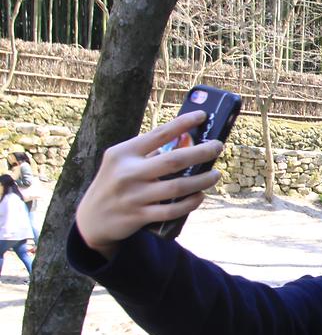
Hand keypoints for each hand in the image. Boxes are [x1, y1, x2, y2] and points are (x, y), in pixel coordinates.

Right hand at [75, 111, 222, 258]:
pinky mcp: (139, 216)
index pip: (158, 134)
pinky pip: (172, 210)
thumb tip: (188, 141)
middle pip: (174, 160)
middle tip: (218, 146)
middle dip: (202, 152)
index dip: (183, 123)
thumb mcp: (121, 162)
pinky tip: (200, 195)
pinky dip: (191, 202)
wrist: (91, 219)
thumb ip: (147, 153)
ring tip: (216, 174)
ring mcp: (133, 196)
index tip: (202, 115)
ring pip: (178, 187)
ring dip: (202, 180)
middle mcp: (127, 173)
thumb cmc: (115, 183)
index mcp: (123, 153)